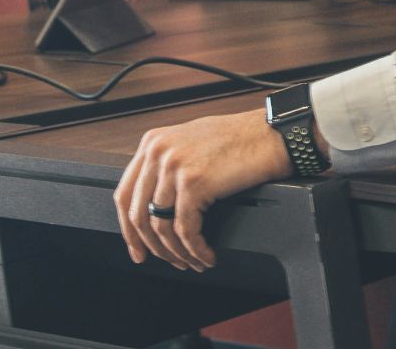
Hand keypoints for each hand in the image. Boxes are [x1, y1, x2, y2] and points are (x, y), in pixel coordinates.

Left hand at [113, 109, 293, 271]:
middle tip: (169, 261)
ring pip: (162, 227)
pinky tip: (206, 255)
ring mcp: (174, 167)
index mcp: (152, 142)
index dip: (128, 230)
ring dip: (177, 252)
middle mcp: (157, 152)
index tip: (137, 249)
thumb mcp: (191, 142)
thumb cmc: (241, 139)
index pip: (124, 194)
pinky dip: (195, 249)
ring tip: (193, 261)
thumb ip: (167, 165)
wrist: (271, 135)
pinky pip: (186, 230)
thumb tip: (156, 205)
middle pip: (138, 214)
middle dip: (152, 247)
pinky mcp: (194, 183)